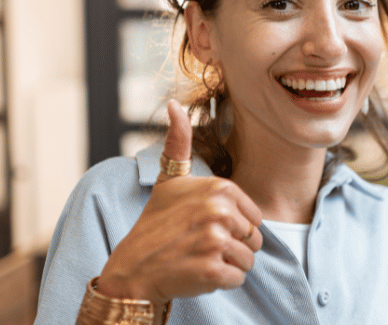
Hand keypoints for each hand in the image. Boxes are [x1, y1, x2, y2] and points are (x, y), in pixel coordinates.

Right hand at [96, 100, 262, 303]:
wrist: (132, 267)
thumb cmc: (155, 223)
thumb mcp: (168, 180)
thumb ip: (178, 143)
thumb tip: (174, 104)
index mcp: (219, 189)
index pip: (254, 217)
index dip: (234, 228)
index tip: (205, 227)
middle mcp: (219, 211)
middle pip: (255, 239)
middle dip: (233, 248)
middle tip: (200, 246)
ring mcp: (215, 240)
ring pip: (248, 261)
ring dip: (227, 266)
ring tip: (198, 258)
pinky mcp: (211, 269)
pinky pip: (237, 279)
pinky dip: (221, 283)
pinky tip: (197, 274)